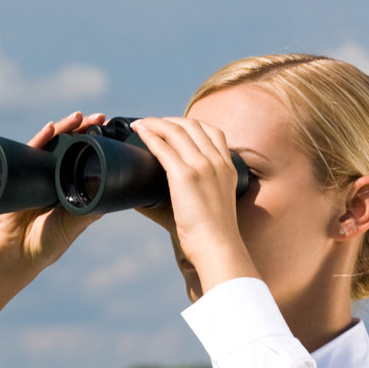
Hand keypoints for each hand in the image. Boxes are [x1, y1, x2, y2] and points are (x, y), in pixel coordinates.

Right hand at [0, 112, 105, 328]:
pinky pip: (29, 151)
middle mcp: (54, 176)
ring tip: (79, 116)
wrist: (15, 254)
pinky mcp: (17, 173)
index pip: (84, 159)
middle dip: (84, 130)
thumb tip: (113, 193)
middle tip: (99, 118)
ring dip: (65, 128)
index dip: (96, 145)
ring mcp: (36, 172)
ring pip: (52, 144)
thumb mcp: (74, 225)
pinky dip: (39, 139)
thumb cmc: (46, 244)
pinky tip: (50, 128)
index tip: (109, 132)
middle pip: (70, 146)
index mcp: (70, 186)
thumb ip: (89, 210)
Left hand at [131, 117, 258, 293]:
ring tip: (140, 124)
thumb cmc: (210, 235)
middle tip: (150, 124)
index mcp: (228, 166)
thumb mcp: (209, 205)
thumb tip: (142, 197)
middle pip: (191, 125)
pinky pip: (164, 148)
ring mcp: (202, 166)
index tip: (172, 127)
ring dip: (155, 123)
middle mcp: (216, 161)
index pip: (212, 131)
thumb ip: (186, 196)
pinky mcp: (185, 176)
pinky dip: (150, 136)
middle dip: (168, 120)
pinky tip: (140, 132)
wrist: (217, 247)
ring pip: (176, 131)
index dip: (190, 124)